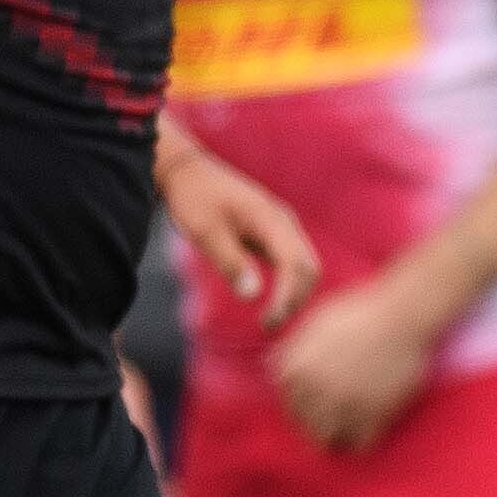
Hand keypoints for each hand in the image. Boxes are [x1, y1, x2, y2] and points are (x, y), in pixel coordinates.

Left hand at [156, 136, 321, 326]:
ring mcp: (282, 227)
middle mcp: (284, 222)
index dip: (286, 297)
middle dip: (295, 300)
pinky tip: (272, 300)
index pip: (295, 265)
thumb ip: (230, 262)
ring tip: (269, 317)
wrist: (188, 171)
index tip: (266, 320)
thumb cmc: (194, 198)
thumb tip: (252, 295)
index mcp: (270, 219)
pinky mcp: (274, 233)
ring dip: (294, 295)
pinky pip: (293, 263)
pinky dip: (289, 285)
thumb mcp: (204, 231)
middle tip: (267, 324)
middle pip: (309, 269)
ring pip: (305, 267)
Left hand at [271, 273, 440, 448]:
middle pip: (302, 423)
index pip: (285, 400)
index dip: (297, 401)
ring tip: (343, 429)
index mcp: (297, 367)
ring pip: (326, 440)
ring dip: (332, 436)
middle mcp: (316, 390)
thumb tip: (271, 365)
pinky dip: (360, 442)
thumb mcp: (317, 322)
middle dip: (312, 421)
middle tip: (328, 416)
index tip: (310, 400)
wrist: (405, 317)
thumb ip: (293, 347)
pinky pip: (360, 445)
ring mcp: (345, 406)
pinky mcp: (374, 416)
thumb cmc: (361, 313)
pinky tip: (366, 432)